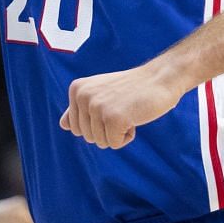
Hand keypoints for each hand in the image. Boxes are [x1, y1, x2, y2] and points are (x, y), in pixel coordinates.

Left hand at [59, 63, 186, 148]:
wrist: (160, 78)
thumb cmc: (131, 89)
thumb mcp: (100, 94)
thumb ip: (80, 108)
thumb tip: (63, 125)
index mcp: (76, 89)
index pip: (75, 127)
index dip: (97, 124)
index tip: (112, 105)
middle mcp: (82, 96)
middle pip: (87, 137)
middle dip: (107, 130)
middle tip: (122, 108)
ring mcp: (97, 106)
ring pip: (101, 142)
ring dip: (118, 133)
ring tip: (128, 111)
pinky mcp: (113, 118)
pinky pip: (115, 144)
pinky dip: (128, 136)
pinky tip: (134, 117)